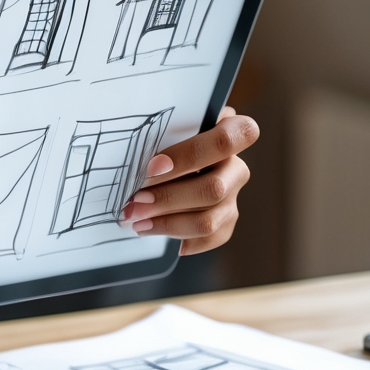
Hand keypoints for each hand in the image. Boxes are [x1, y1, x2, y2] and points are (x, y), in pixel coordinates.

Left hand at [122, 106, 258, 254]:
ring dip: (166, 222)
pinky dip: (175, 237)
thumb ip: (162, 136)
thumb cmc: (162, 142)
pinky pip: (206, 238)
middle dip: (167, 198)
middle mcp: (236, 167)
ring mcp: (233, 197)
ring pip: (207, 220)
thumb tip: (146, 164)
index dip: (190, 155)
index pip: (234, 136)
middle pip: (213, 188)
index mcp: (229, 134)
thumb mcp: (163, 131)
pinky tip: (150, 230)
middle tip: (134, 201)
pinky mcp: (225, 222)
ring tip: (135, 219)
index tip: (153, 165)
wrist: (164, 164)